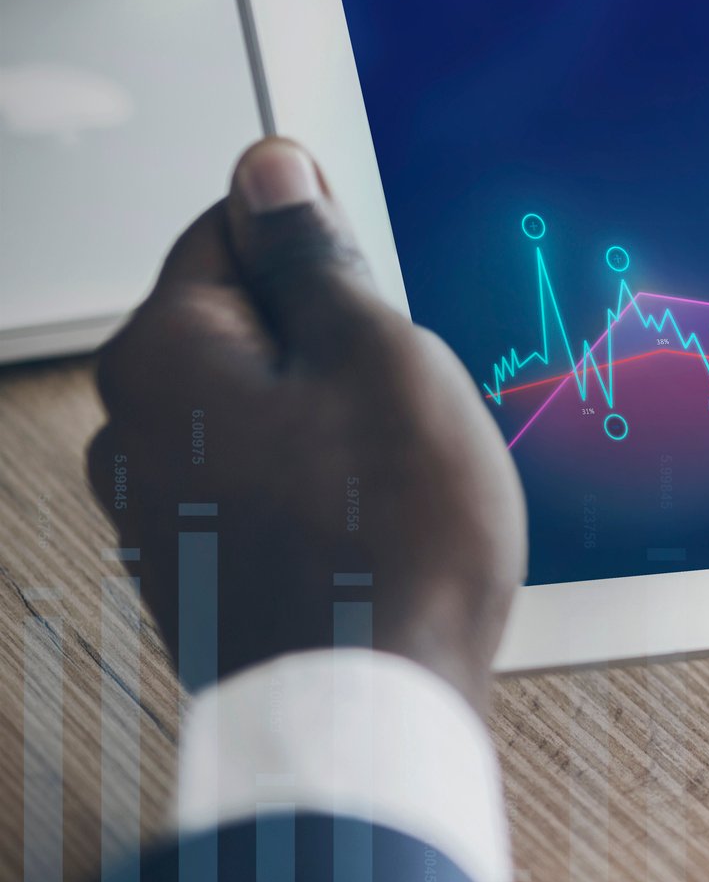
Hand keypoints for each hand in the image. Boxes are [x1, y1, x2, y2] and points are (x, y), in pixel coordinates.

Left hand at [84, 139, 524, 709]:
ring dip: (330, 423)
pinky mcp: (196, 572)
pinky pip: (261, 489)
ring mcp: (156, 512)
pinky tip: (375, 527)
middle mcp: (130, 430)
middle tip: (405, 393)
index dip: (320, 245)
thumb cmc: (388, 537)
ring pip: (258, 413)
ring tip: (399, 472)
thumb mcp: (379, 353)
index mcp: (161, 354)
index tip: (379, 286)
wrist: (375, 709)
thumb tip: (270, 171)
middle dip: (329, 345)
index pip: (228, 230)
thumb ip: (315, 255)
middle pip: (242, 328)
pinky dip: (318, 490)